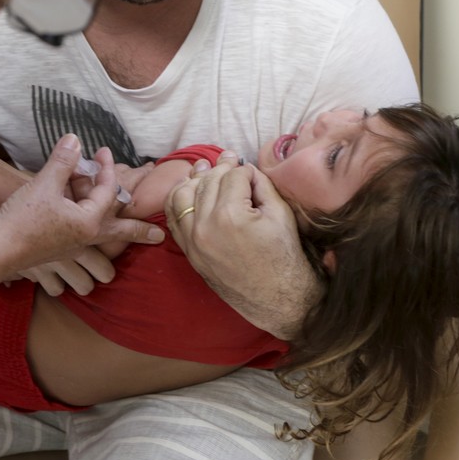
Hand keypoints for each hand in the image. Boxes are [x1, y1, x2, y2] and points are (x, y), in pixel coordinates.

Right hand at [0, 135, 163, 290]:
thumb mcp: (44, 185)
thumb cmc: (21, 219)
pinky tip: (84, 242)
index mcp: (89, 222)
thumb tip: (75, 139)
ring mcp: (72, 248)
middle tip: (160, 236)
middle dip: (140, 232)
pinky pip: (81, 248)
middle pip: (120, 234)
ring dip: (114, 240)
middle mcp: (86, 238)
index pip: (107, 191)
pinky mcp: (57, 254)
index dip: (106, 168)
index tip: (103, 152)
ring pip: (102, 245)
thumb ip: (63, 161)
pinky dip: (87, 245)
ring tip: (128, 242)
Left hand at [165, 151, 320, 338]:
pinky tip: (189, 190)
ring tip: (206, 171)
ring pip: (182, 195)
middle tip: (230, 160)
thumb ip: (261, 185)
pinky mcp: (189, 252)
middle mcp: (205, 227)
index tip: (252, 172)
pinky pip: (173, 219)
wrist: (278, 299)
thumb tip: (244, 169)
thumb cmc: (285, 257)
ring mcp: (193, 241)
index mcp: (230, 215)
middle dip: (221, 168)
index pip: (233, 176)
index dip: (245, 169)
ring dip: (195, 180)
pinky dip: (178, 201)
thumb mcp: (281, 214)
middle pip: (208, 182)